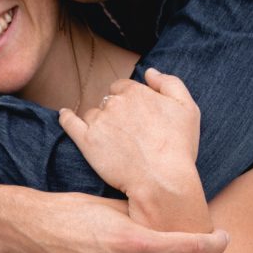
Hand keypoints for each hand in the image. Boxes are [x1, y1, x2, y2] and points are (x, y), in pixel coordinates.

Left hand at [57, 67, 202, 200]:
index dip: (130, 101)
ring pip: (93, 114)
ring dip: (99, 122)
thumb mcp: (187, 108)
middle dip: (116, 112)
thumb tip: (149, 71)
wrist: (162, 181)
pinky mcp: (86, 142)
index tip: (136, 117)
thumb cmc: (178, 147)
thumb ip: (169, 83)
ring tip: (112, 141)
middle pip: (108, 101)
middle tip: (128, 133)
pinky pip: (69, 122)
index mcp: (136, 92)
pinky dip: (66, 117)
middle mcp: (115, 103)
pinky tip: (65, 115)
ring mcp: (98, 122)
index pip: (124, 88)